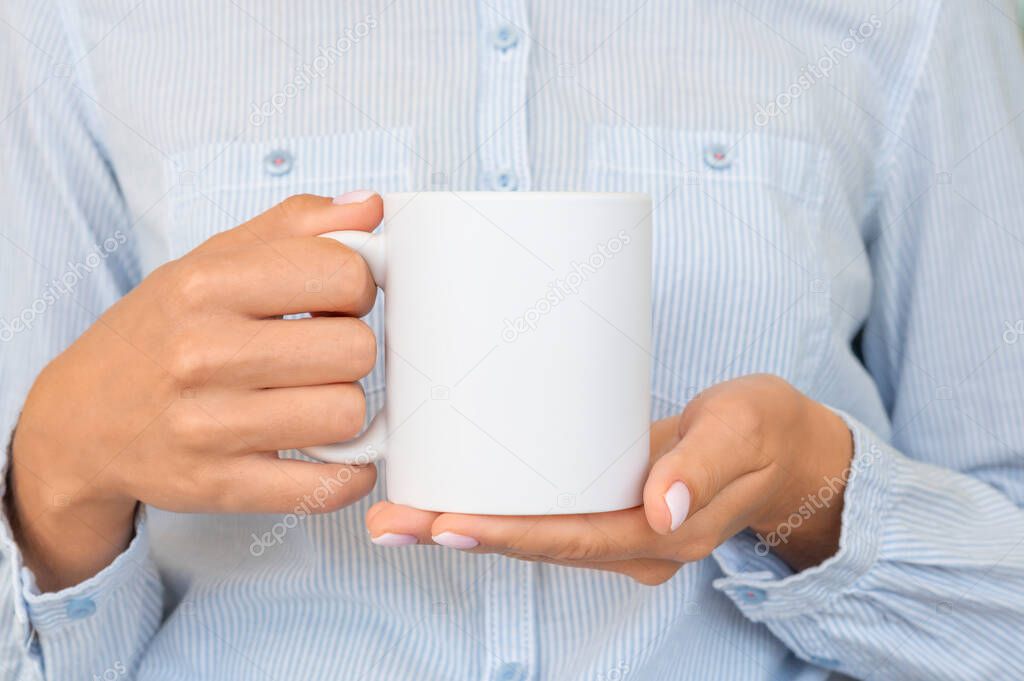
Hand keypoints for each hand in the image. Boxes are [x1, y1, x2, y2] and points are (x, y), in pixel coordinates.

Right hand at [8, 192, 382, 590]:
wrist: (81, 421)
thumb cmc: (163, 331)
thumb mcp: (213, 261)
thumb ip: (296, 227)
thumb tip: (372, 208)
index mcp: (206, 285)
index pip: (345, 274)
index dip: (356, 288)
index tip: (334, 300)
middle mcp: (201, 354)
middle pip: (356, 349)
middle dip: (352, 351)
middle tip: (322, 354)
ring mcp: (207, 427)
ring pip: (347, 416)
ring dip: (344, 411)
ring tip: (315, 400)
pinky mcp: (218, 487)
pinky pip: (326, 486)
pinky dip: (347, 473)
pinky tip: (333, 454)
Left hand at [365, 374, 852, 583]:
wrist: (782, 448)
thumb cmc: (763, 432)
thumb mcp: (743, 433)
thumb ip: (702, 469)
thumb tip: (658, 509)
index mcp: (663, 536)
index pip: (570, 541)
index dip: (504, 534)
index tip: (442, 523)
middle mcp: (632, 544)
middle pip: (534, 545)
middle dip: (459, 534)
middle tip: (387, 521)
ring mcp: (617, 530)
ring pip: (531, 534)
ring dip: (463, 525)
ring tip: (396, 512)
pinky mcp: (607, 506)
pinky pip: (544, 514)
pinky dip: (494, 507)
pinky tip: (450, 492)